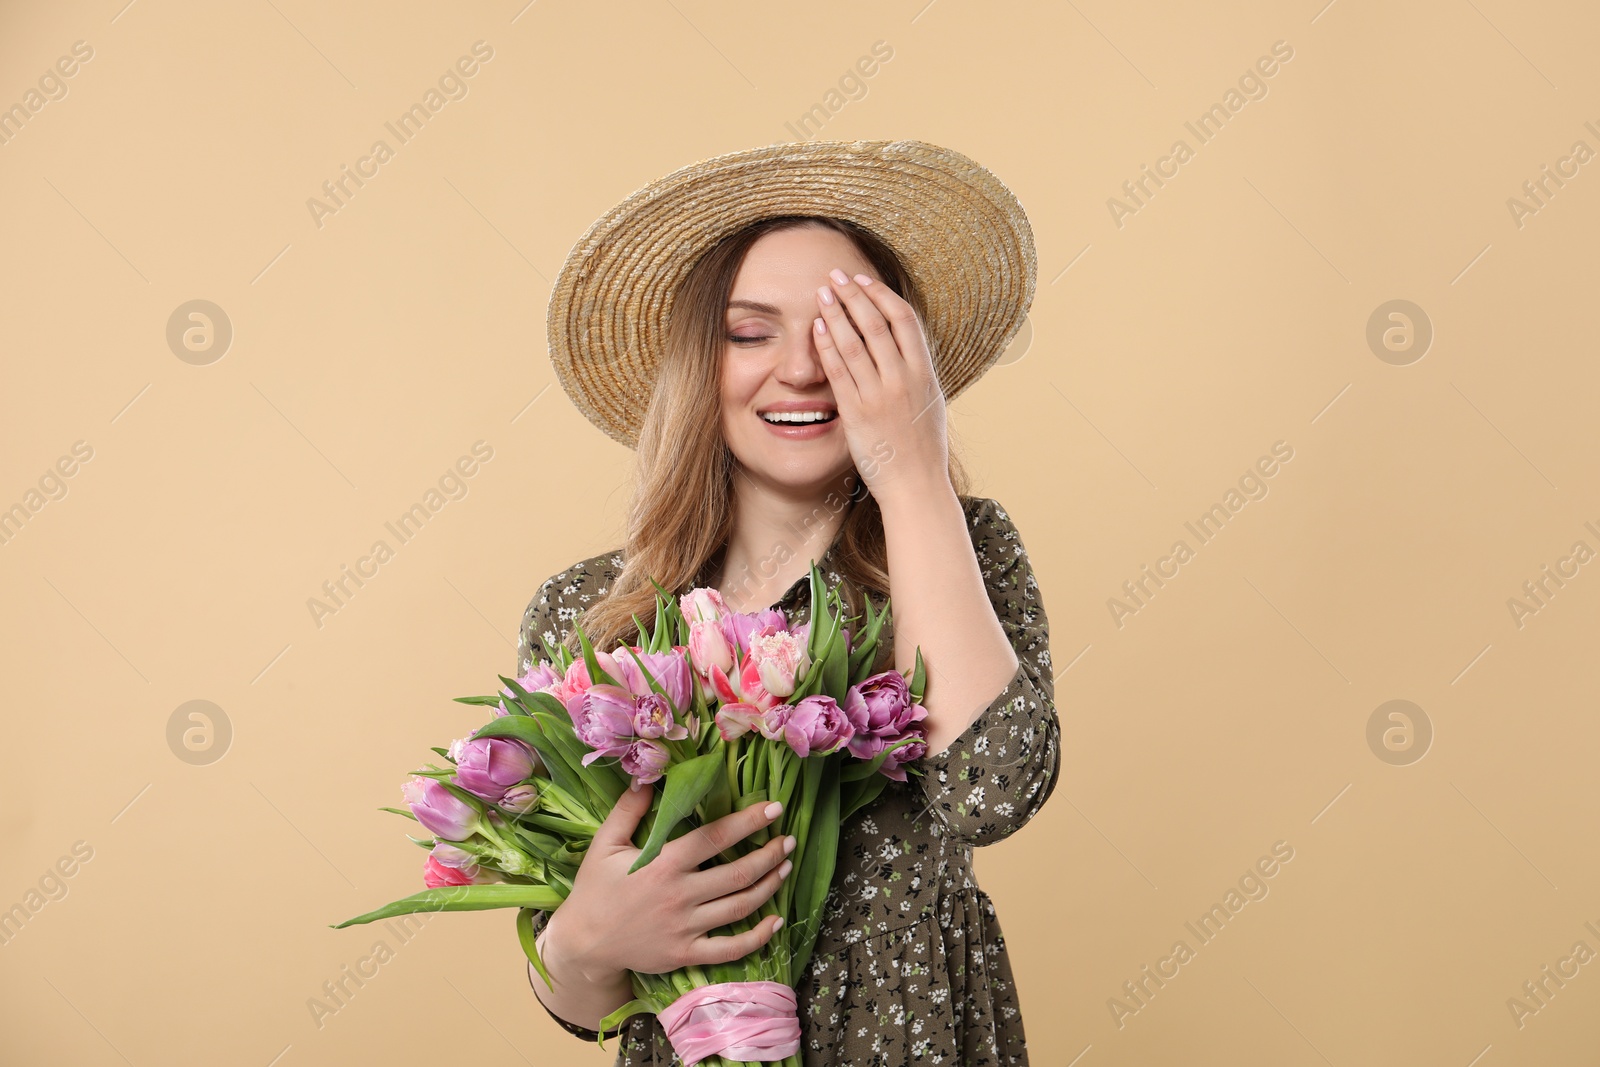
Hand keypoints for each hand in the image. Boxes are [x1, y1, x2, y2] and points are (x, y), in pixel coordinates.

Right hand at [548, 780, 795, 979]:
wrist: (583, 943)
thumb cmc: (595, 889)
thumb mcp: (604, 844)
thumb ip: (628, 810)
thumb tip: (648, 778)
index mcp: (664, 864)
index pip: (715, 838)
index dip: (747, 821)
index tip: (773, 808)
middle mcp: (680, 895)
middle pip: (738, 872)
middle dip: (769, 854)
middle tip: (788, 839)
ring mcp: (686, 928)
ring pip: (740, 906)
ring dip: (770, 885)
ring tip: (786, 867)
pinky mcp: (687, 954)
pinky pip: (731, 948)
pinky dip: (759, 936)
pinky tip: (776, 922)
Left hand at [813, 268, 950, 503]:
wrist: (916, 486)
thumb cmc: (923, 449)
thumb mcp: (931, 403)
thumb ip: (917, 374)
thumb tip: (906, 349)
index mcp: (925, 373)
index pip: (904, 319)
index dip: (881, 295)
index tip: (864, 280)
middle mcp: (904, 379)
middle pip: (876, 323)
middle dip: (854, 294)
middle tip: (835, 275)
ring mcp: (880, 396)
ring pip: (855, 342)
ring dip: (836, 313)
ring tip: (821, 293)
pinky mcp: (858, 413)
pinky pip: (839, 372)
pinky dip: (827, 346)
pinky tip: (816, 328)